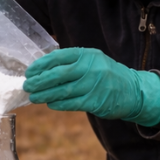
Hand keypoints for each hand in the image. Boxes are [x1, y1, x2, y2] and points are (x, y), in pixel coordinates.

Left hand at [24, 48, 159, 125]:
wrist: (132, 90)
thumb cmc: (106, 74)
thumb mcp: (92, 60)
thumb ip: (71, 62)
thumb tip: (43, 68)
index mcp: (87, 55)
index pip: (58, 57)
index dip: (41, 65)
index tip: (29, 71)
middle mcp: (90, 68)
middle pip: (58, 75)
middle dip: (39, 81)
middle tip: (27, 85)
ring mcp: (93, 85)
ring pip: (62, 91)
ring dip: (44, 95)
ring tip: (33, 97)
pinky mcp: (95, 102)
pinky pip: (71, 103)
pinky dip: (58, 104)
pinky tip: (49, 103)